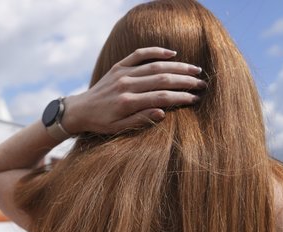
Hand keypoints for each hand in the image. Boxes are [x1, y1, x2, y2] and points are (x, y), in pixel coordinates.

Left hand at [62, 47, 204, 134]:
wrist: (80, 110)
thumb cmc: (101, 123)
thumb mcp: (118, 128)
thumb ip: (140, 120)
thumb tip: (163, 112)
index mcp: (127, 102)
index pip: (162, 97)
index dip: (181, 97)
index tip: (195, 99)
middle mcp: (126, 85)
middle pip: (163, 79)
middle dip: (185, 81)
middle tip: (202, 84)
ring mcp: (122, 73)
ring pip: (155, 66)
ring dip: (178, 67)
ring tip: (195, 70)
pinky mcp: (118, 67)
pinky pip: (139, 54)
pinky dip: (156, 51)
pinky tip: (172, 54)